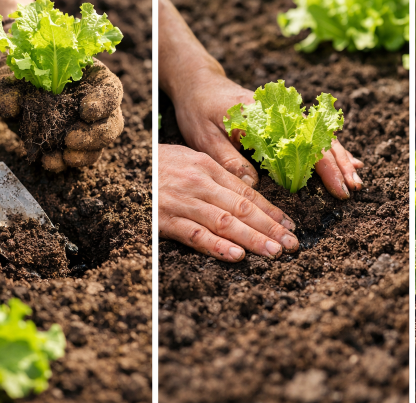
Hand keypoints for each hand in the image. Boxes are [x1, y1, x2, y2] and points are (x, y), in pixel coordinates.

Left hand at [0, 36, 123, 171]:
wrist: (9, 88)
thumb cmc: (18, 71)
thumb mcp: (11, 72)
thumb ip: (9, 87)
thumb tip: (12, 108)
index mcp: (94, 78)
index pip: (110, 91)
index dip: (104, 103)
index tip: (86, 110)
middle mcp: (96, 104)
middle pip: (112, 123)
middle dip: (96, 135)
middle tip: (72, 139)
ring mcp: (85, 126)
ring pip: (99, 145)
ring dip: (84, 154)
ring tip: (65, 157)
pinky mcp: (70, 144)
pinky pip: (75, 156)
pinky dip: (63, 162)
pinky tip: (50, 161)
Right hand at [159, 144, 297, 260]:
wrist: (123, 164)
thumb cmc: (160, 163)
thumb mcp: (192, 159)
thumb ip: (219, 176)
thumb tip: (249, 191)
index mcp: (209, 168)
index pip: (247, 193)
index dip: (271, 211)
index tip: (291, 225)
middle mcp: (200, 184)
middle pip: (242, 209)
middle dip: (270, 228)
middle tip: (292, 244)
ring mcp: (183, 202)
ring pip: (225, 222)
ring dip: (252, 239)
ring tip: (274, 252)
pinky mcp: (165, 219)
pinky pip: (194, 234)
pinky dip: (216, 246)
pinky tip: (235, 255)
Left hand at [171, 66, 363, 198]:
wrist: (198, 83)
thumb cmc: (198, 110)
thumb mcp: (204, 137)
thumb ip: (228, 159)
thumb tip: (253, 185)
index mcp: (264, 117)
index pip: (302, 144)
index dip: (323, 167)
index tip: (336, 188)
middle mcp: (280, 113)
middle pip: (318, 139)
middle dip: (338, 165)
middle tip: (352, 189)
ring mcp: (284, 115)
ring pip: (319, 136)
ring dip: (339, 158)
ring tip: (355, 181)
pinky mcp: (283, 119)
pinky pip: (312, 134)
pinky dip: (329, 148)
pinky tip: (346, 161)